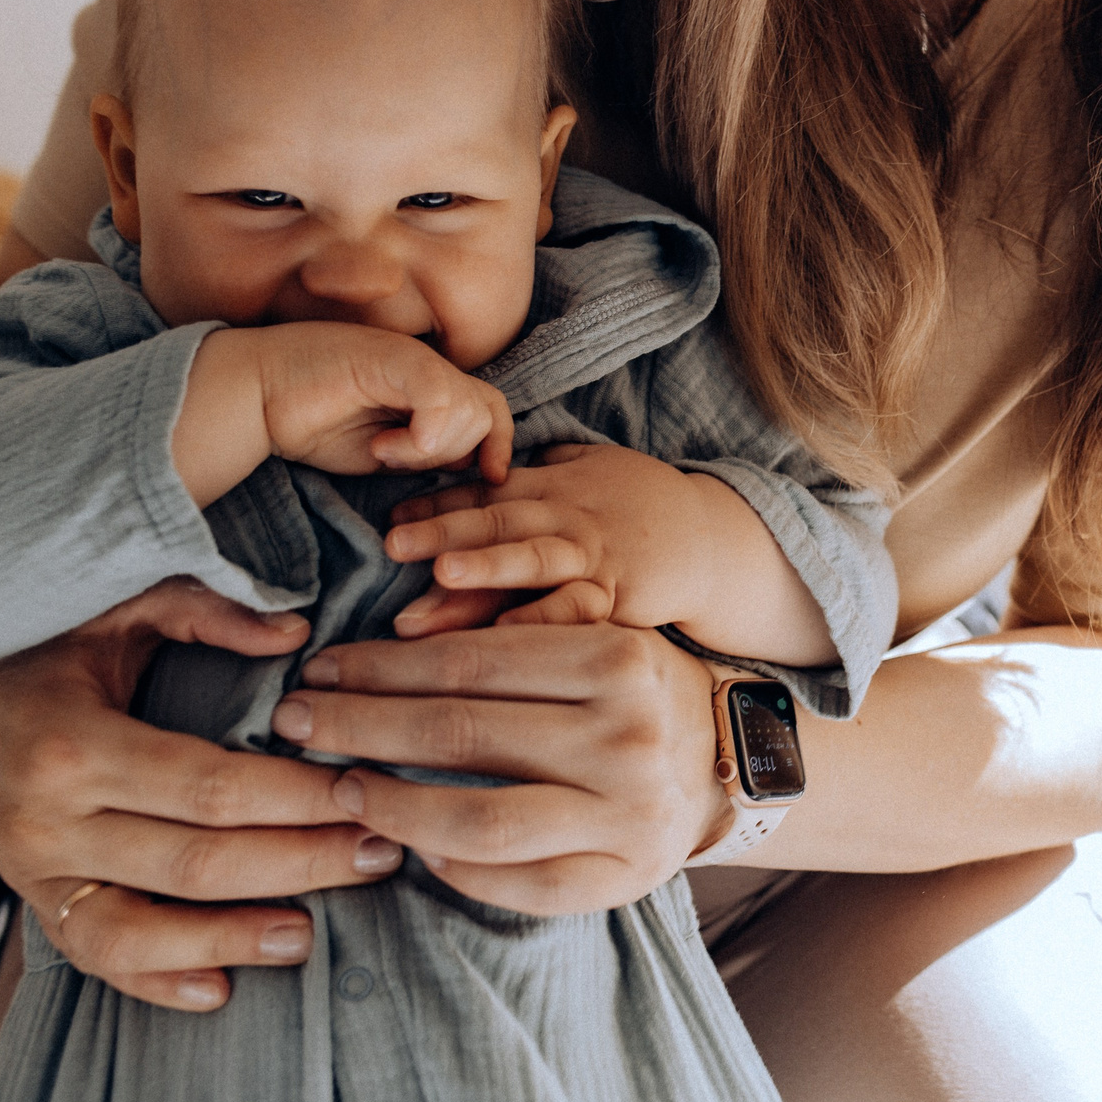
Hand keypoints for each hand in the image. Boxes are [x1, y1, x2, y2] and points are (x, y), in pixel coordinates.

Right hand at [0, 577, 407, 1012]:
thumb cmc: (49, 628)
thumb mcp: (120, 600)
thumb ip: (208, 613)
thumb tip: (298, 635)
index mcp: (73, 743)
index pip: (211, 789)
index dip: (298, 798)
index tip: (370, 792)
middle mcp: (45, 818)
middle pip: (195, 862)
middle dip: (299, 862)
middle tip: (380, 855)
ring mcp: (31, 866)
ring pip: (140, 928)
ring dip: (230, 937)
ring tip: (309, 935)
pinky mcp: (29, 892)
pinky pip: (90, 953)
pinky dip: (153, 979)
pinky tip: (219, 990)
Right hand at [180, 323, 511, 505]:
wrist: (256, 395)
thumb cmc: (313, 423)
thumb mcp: (383, 451)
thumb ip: (425, 453)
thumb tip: (467, 465)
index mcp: (430, 390)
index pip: (492, 410)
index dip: (499, 445)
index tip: (490, 478)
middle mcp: (427, 370)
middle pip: (485, 414)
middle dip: (453, 453)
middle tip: (395, 459)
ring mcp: (409, 359)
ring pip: (466, 410)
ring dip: (426, 447)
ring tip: (380, 449)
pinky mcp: (388, 356)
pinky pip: (438, 391)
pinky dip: (424, 430)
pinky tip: (383, 446)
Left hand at [273, 622, 731, 913]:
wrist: (729, 764)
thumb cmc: (635, 692)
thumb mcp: (595, 637)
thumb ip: (516, 636)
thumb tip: (387, 647)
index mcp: (615, 659)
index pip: (469, 661)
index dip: (379, 667)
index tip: (319, 668)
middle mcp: (625, 736)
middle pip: (459, 734)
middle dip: (359, 726)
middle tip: (294, 722)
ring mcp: (624, 814)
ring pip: (477, 820)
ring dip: (390, 806)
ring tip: (339, 790)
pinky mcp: (618, 879)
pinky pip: (514, 884)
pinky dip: (451, 868)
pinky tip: (408, 847)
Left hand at [384, 444, 708, 633]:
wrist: (711, 538)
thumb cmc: (640, 504)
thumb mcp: (588, 467)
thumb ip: (533, 471)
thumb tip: (470, 468)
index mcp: (553, 486)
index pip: (487, 490)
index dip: (438, 500)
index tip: (391, 513)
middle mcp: (568, 517)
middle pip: (501, 519)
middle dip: (445, 530)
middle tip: (393, 542)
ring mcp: (595, 557)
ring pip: (535, 559)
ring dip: (488, 568)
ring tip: (441, 575)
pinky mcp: (620, 594)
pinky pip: (578, 607)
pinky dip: (545, 620)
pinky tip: (508, 634)